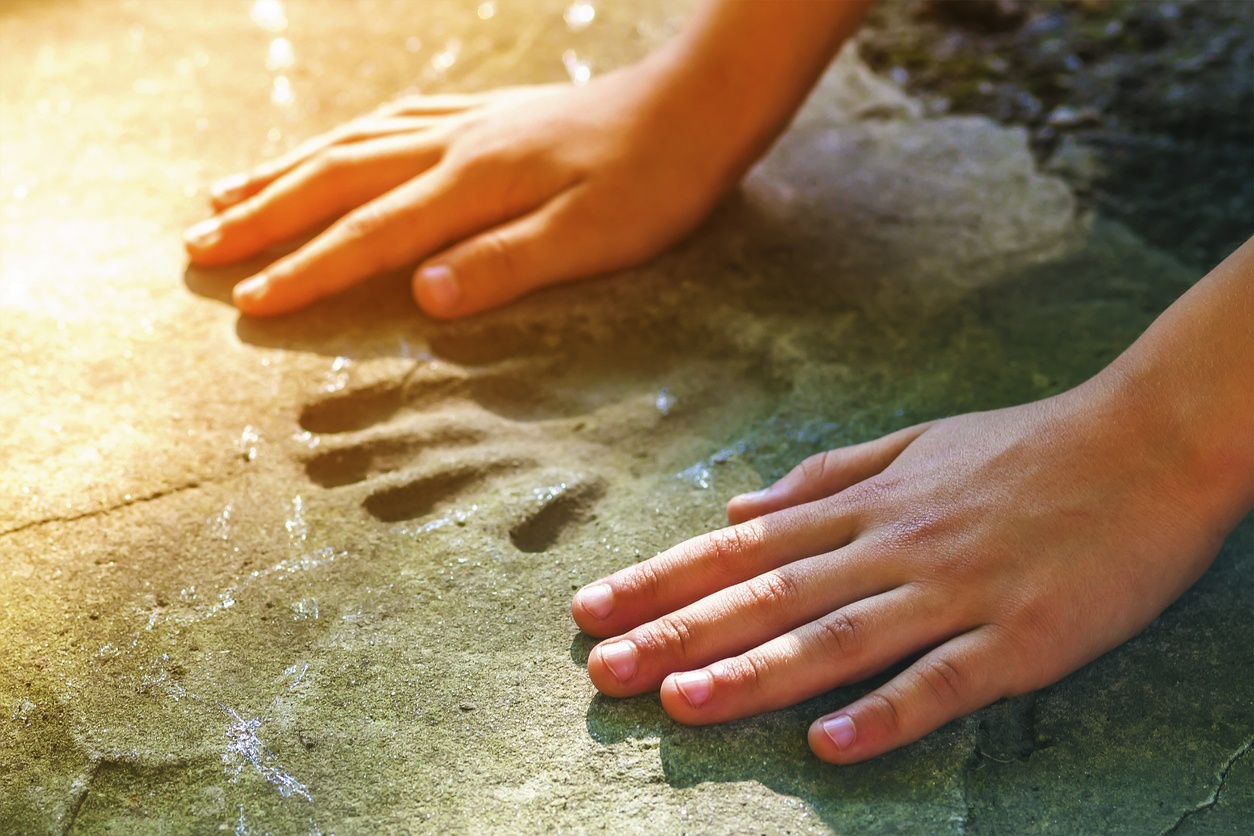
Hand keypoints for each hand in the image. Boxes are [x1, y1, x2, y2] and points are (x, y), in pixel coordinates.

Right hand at [184, 60, 752, 318]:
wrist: (699, 103)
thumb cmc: (658, 181)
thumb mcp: (595, 237)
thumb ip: (507, 264)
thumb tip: (421, 294)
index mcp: (476, 183)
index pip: (372, 234)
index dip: (306, 270)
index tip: (247, 301)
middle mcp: (456, 144)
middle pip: (336, 179)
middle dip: (263, 216)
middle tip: (195, 246)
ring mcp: (468, 121)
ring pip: (351, 142)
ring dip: (283, 171)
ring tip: (224, 193)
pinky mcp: (486, 114)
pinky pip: (389, 120)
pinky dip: (339, 138)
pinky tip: (325, 148)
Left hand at [571, 375, 1238, 762]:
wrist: (1149, 441)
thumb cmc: (1026, 446)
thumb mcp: (916, 443)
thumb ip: (825, 477)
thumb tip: (743, 508)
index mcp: (866, 506)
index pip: (740, 548)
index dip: (662, 579)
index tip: (592, 608)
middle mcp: (892, 545)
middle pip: (768, 596)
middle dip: (678, 632)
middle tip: (603, 669)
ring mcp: (954, 591)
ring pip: (837, 637)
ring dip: (756, 673)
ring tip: (682, 702)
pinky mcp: (1020, 636)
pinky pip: (945, 680)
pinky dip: (887, 712)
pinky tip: (830, 746)